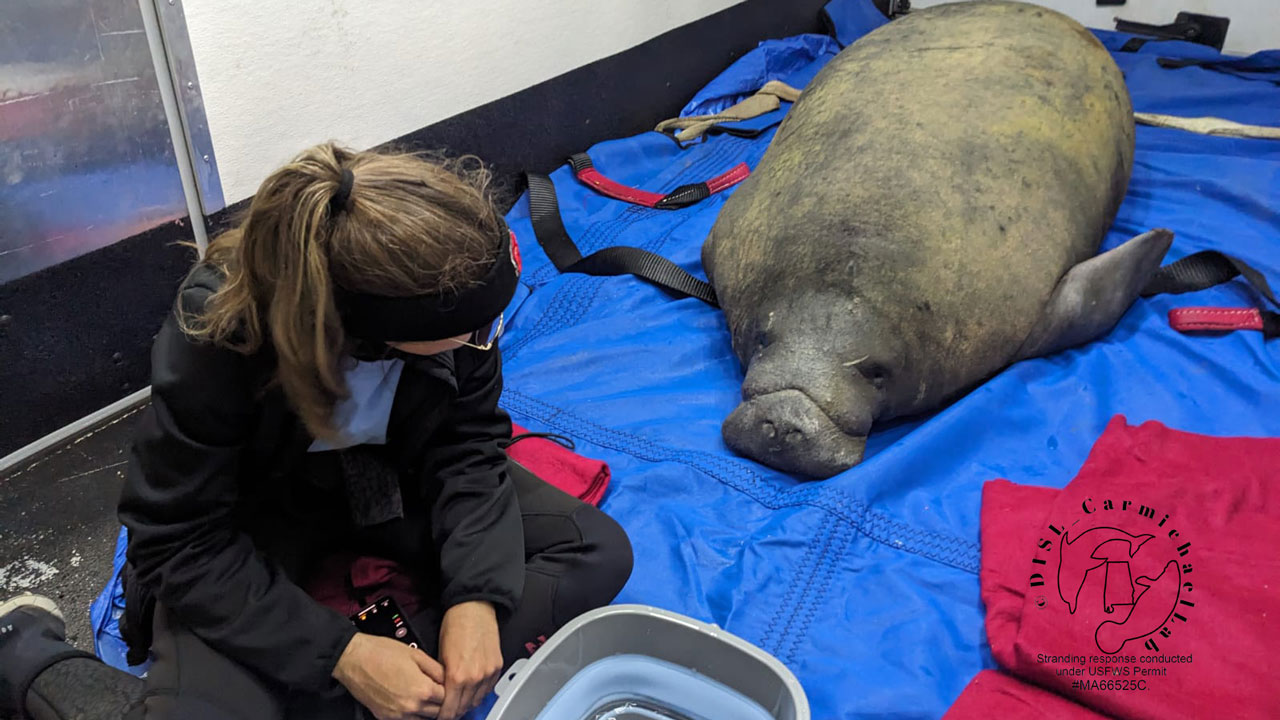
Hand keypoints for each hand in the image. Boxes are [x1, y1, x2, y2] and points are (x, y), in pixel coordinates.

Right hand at [334, 632, 445, 718]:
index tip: (447, 685)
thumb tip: (447, 679)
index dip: (449, 690)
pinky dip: (413, 715)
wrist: (354, 659)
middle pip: (438, 712)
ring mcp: (398, 715)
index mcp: (423, 689)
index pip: (447, 698)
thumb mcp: (416, 654)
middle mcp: (412, 706)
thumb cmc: (382, 653)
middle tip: (439, 692)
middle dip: (441, 702)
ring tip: (426, 698)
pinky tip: (412, 703)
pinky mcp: (386, 717)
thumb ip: (436, 669)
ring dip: (428, 711)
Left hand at [437, 601, 502, 719]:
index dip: (443, 716)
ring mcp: (488, 673)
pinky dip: (480, 692)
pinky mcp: (497, 667)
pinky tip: (472, 689)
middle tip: (448, 710)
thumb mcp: (439, 655)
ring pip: (477, 701)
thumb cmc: (454, 626)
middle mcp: (475, 678)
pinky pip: (488, 689)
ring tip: (459, 700)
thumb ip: (442, 678)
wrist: (473, 609)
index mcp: (457, 676)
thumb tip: (440, 693)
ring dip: (468, 703)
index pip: (450, 709)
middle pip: (464, 708)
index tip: (440, 716)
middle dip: (455, 711)